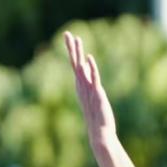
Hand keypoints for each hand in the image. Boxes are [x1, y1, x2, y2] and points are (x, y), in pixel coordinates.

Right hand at [63, 31, 114, 146]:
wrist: (99, 133)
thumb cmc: (97, 116)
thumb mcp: (92, 94)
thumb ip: (90, 80)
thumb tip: (88, 67)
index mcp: (81, 86)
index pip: (75, 64)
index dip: (72, 50)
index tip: (69, 36)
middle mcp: (82, 86)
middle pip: (75, 63)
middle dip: (71, 48)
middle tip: (67, 33)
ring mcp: (89, 90)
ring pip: (82, 68)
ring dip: (79, 54)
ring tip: (77, 39)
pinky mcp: (97, 94)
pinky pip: (94, 79)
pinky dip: (92, 68)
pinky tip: (89, 58)